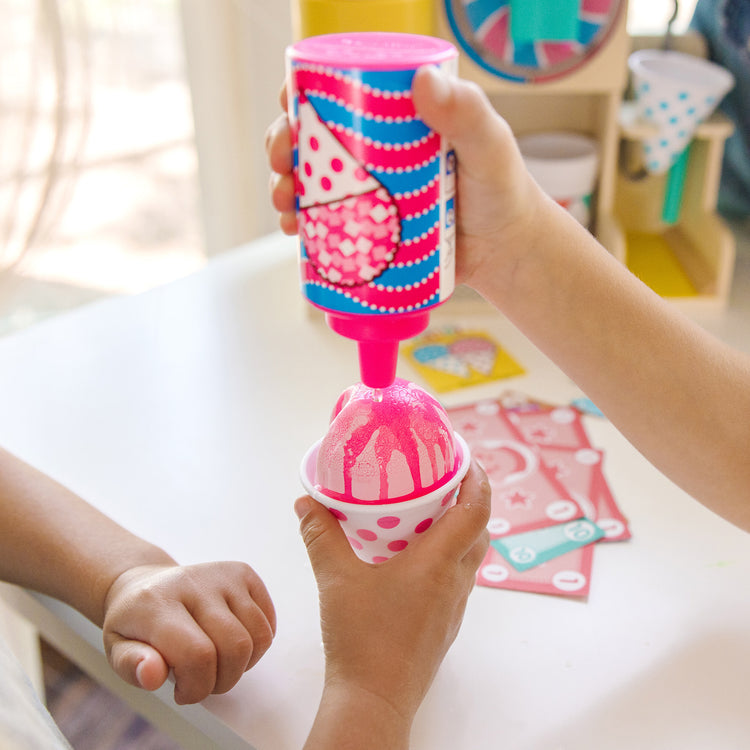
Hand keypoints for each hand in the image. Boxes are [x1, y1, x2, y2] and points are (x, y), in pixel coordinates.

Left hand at [102, 561, 275, 703]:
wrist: (144, 583)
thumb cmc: (134, 625)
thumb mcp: (117, 650)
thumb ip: (131, 665)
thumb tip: (152, 675)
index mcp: (156, 603)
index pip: (198, 654)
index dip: (198, 687)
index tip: (183, 693)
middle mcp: (193, 581)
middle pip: (235, 646)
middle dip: (223, 680)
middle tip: (202, 682)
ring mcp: (222, 574)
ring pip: (258, 636)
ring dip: (242, 665)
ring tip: (218, 664)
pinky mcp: (242, 573)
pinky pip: (267, 622)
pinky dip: (256, 646)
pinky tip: (231, 644)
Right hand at [264, 68, 542, 292]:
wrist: (506, 253)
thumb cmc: (502, 191)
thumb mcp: (488, 146)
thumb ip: (467, 113)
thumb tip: (422, 81)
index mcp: (396, 117)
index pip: (340, 94)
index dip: (303, 94)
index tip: (289, 106)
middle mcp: (376, 150)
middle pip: (314, 138)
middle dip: (282, 145)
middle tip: (281, 163)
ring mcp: (370, 190)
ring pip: (313, 181)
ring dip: (285, 188)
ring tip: (285, 206)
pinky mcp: (369, 227)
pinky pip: (325, 222)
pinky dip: (303, 225)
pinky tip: (295, 232)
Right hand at [296, 461, 489, 746]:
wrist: (374, 700)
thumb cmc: (361, 639)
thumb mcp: (335, 579)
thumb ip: (320, 536)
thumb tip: (306, 503)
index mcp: (438, 563)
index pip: (477, 509)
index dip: (478, 478)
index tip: (465, 457)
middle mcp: (455, 582)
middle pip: (480, 530)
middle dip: (469, 499)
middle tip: (442, 479)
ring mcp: (454, 606)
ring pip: (470, 556)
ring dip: (459, 529)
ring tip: (427, 513)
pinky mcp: (444, 624)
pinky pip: (456, 578)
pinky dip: (447, 556)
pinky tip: (414, 558)